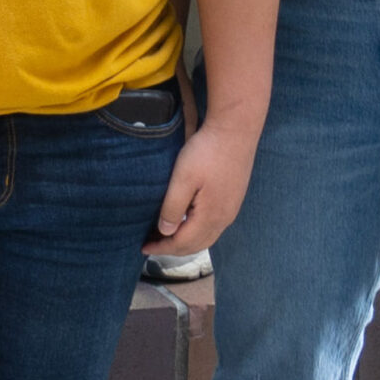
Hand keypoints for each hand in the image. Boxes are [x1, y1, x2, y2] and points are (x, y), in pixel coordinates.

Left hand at [149, 117, 257, 259]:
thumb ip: (173, 207)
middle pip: (197, 245)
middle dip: (173, 249)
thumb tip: (165, 232)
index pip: (183, 243)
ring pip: (207, 237)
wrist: (235, 131)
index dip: (162, 248)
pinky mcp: (233, 199)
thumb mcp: (183, 178)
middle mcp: (224, 218)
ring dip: (186, 242)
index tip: (143, 248)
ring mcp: (231, 209)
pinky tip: (186, 223)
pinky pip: (213, 226)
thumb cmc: (207, 152)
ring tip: (165, 237)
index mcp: (211, 216)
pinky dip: (197, 232)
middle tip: (151, 245)